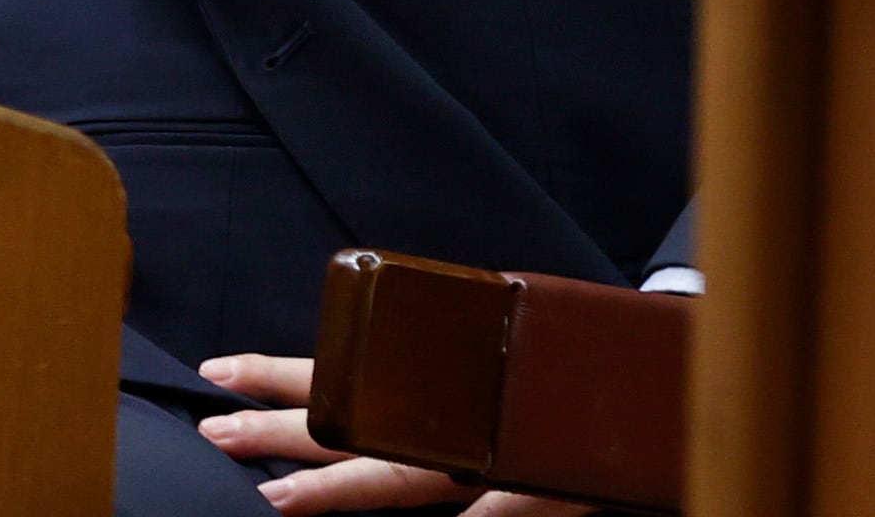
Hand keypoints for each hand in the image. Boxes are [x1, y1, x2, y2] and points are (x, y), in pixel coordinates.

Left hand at [196, 357, 588, 515]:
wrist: (660, 398)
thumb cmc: (576, 398)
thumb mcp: (517, 409)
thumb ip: (465, 444)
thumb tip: (428, 477)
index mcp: (444, 407)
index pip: (347, 392)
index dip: (283, 380)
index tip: (219, 372)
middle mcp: (459, 434)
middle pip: (359, 436)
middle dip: (284, 434)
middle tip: (213, 430)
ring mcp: (496, 461)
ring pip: (405, 474)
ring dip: (339, 484)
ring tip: (272, 490)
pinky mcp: (550, 484)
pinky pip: (515, 505)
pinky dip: (491, 512)